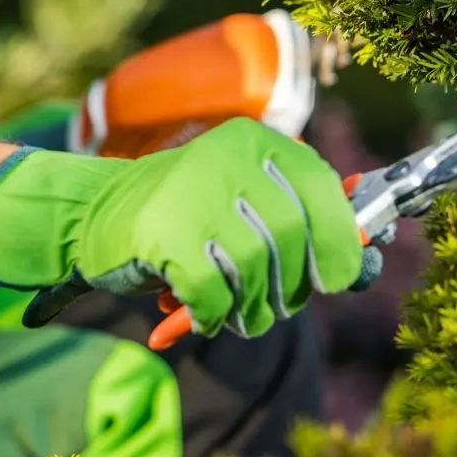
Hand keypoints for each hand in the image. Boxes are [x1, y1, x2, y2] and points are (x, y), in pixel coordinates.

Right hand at [0, 117, 364, 337]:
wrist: (90, 214)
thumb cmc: (182, 214)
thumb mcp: (243, 200)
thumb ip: (298, 218)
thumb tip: (366, 249)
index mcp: (255, 141)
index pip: (321, 188)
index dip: (341, 239)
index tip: (340, 277)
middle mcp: (227, 156)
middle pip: (292, 235)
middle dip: (293, 284)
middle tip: (279, 307)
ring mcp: (193, 191)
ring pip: (256, 269)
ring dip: (253, 308)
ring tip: (242, 314)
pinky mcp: (164, 232)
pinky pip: (214, 294)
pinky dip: (212, 315)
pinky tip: (200, 315)